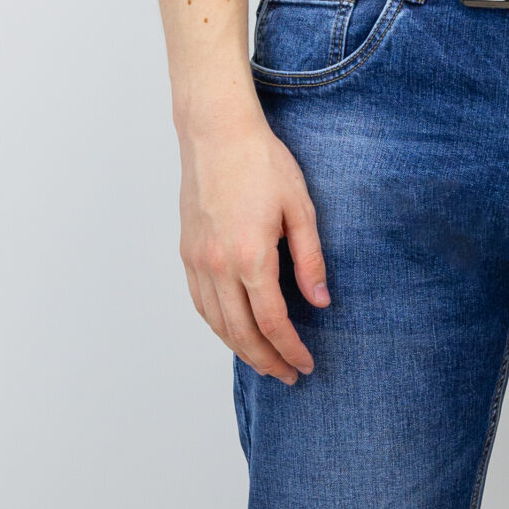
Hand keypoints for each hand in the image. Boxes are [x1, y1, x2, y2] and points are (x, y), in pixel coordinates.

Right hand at [177, 110, 327, 382]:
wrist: (215, 132)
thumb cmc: (262, 162)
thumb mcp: (301, 208)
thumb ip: (310, 260)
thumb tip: (320, 301)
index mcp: (250, 257)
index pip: (272, 322)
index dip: (290, 349)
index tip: (306, 365)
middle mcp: (218, 265)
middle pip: (241, 333)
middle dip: (267, 360)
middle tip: (288, 375)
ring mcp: (198, 260)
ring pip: (216, 323)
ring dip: (240, 350)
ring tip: (265, 362)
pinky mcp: (188, 251)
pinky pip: (201, 303)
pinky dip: (218, 326)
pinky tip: (234, 332)